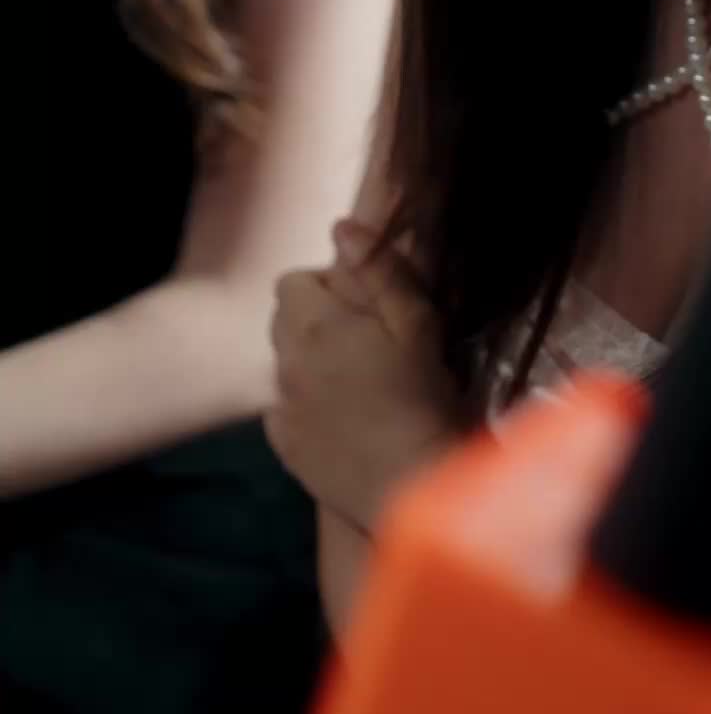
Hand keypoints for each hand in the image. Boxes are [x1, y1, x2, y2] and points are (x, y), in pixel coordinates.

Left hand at [266, 223, 466, 529]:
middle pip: (283, 319)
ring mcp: (282, 407)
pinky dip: (305, 404)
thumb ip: (378, 270)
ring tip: (360, 381)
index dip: (328, 285)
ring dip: (311, 360)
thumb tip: (341, 226)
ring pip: (284, 362)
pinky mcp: (286, 446)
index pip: (293, 280)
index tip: (368, 308)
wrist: (416, 486)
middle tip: (367, 341)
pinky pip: (283, 408)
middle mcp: (286, 362)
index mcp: (316, 325)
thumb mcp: (417, 324)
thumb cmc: (426, 398)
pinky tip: (346, 419)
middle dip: (316, 318)